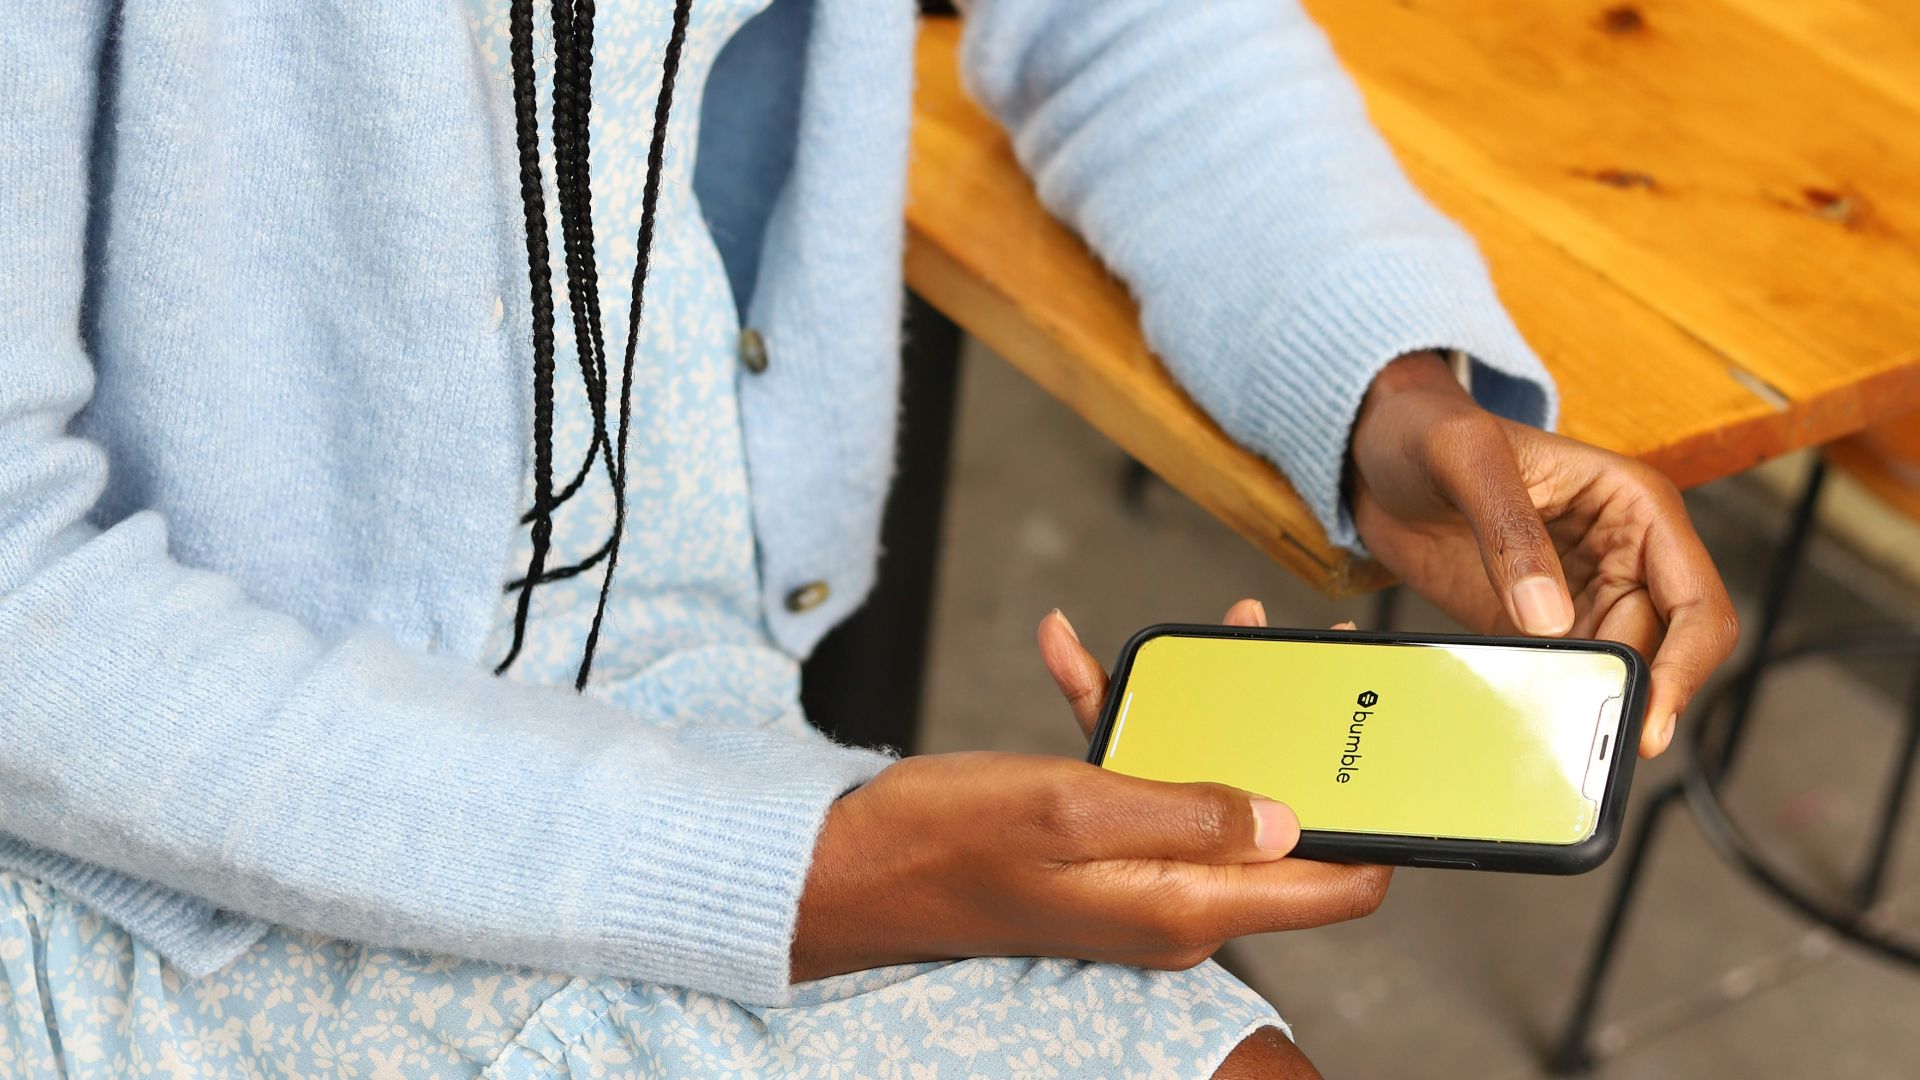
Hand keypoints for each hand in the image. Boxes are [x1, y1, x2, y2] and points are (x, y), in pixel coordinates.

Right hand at [790, 601, 1390, 983]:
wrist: (848, 866)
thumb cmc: (942, 843)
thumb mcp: (1069, 808)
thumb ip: (1185, 811)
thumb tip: (1288, 815)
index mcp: (1183, 904)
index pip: (1334, 885)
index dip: (1379, 826)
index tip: (1393, 753)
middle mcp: (1174, 900)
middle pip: (1279, 821)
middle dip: (1290, 735)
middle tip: (1287, 653)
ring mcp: (1135, 873)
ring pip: (1207, 785)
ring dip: (1203, 711)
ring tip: (1202, 633)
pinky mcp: (1097, 848)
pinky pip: (1134, 777)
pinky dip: (1117, 716)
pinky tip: (1070, 654)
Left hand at [1348, 352, 1739, 756]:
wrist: (1378, 454)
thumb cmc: (1430, 431)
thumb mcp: (1464, 456)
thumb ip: (1508, 530)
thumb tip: (1547, 618)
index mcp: (1636, 508)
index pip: (1695, 601)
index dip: (1685, 664)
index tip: (1651, 713)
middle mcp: (1624, 558)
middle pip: (1658, 652)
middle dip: (1630, 696)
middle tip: (1585, 740)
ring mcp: (1580, 597)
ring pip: (1613, 673)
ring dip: (1587, 704)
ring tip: (1548, 733)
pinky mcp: (1534, 626)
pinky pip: (1559, 676)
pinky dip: (1546, 700)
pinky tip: (1518, 713)